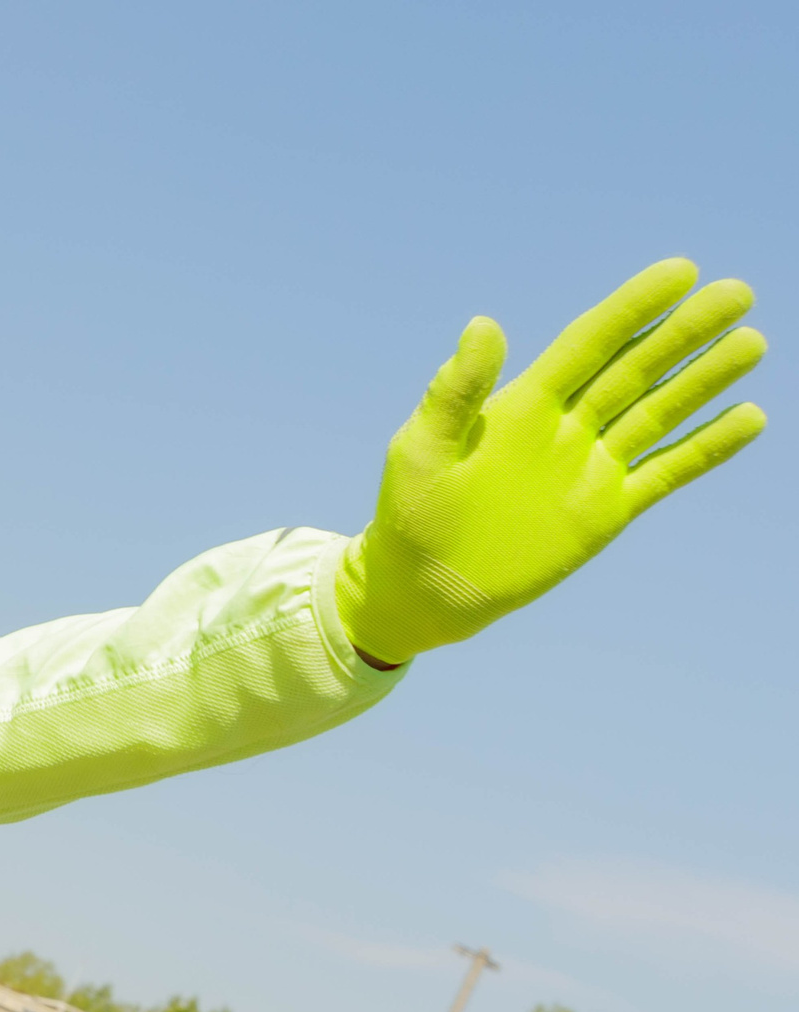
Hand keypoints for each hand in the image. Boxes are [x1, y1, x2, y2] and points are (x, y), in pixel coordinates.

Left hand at [336, 259, 766, 663]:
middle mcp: (565, 427)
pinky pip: (665, 473)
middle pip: (635, 368)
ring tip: (752, 343)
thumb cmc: (408, 515)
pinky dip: (706, 448)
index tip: (681, 271)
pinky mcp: (606, 511)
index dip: (632, 307)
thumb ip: (455, 392)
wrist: (420, 591)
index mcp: (522, 404)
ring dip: (705, 379)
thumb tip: (483, 323)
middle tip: (739, 292)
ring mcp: (590, 467)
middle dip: (685, 332)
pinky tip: (749, 417)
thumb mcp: (421, 450)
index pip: (588, 343)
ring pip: (659, 412)